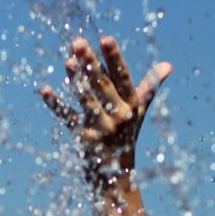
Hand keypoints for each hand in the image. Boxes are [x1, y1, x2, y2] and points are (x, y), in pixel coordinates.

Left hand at [40, 36, 171, 184]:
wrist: (117, 176)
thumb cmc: (127, 137)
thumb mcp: (138, 113)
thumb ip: (150, 87)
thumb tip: (168, 65)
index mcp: (132, 106)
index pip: (123, 77)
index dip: (114, 59)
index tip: (106, 39)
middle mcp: (119, 116)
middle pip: (103, 85)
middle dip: (91, 63)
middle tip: (77, 42)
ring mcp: (101, 129)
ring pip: (87, 99)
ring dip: (77, 80)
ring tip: (67, 61)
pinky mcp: (84, 139)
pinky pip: (69, 118)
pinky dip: (57, 105)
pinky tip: (46, 91)